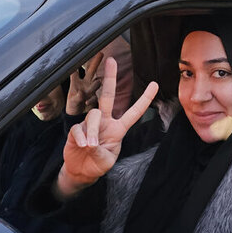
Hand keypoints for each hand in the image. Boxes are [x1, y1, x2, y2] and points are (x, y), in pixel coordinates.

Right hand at [56, 57, 157, 197]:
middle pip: (108, 96)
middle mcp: (105, 122)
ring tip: (91, 146)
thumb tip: (92, 143)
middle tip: (112, 60)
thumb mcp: (106, 162)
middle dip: (110, 78)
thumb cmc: (98, 164)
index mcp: (118, 129)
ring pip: (93, 116)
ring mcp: (90, 124)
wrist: (81, 172)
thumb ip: (102, 152)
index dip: (144, 99)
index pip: (134, 112)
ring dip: (91, 131)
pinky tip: (82, 145)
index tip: (155, 84)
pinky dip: (81, 137)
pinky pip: (78, 128)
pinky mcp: (76, 130)